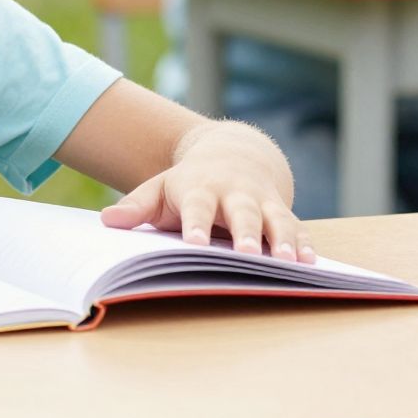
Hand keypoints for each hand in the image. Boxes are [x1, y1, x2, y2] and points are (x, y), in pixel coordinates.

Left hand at [101, 125, 311, 261]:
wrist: (234, 153)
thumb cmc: (189, 182)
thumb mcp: (160, 187)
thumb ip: (136, 205)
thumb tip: (107, 220)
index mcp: (201, 188)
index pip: (196, 206)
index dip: (195, 225)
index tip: (193, 244)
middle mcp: (235, 193)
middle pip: (242, 212)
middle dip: (247, 233)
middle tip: (249, 254)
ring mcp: (262, 201)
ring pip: (276, 219)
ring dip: (283, 240)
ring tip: (291, 262)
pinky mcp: (283, 210)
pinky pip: (297, 227)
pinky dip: (305, 244)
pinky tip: (311, 264)